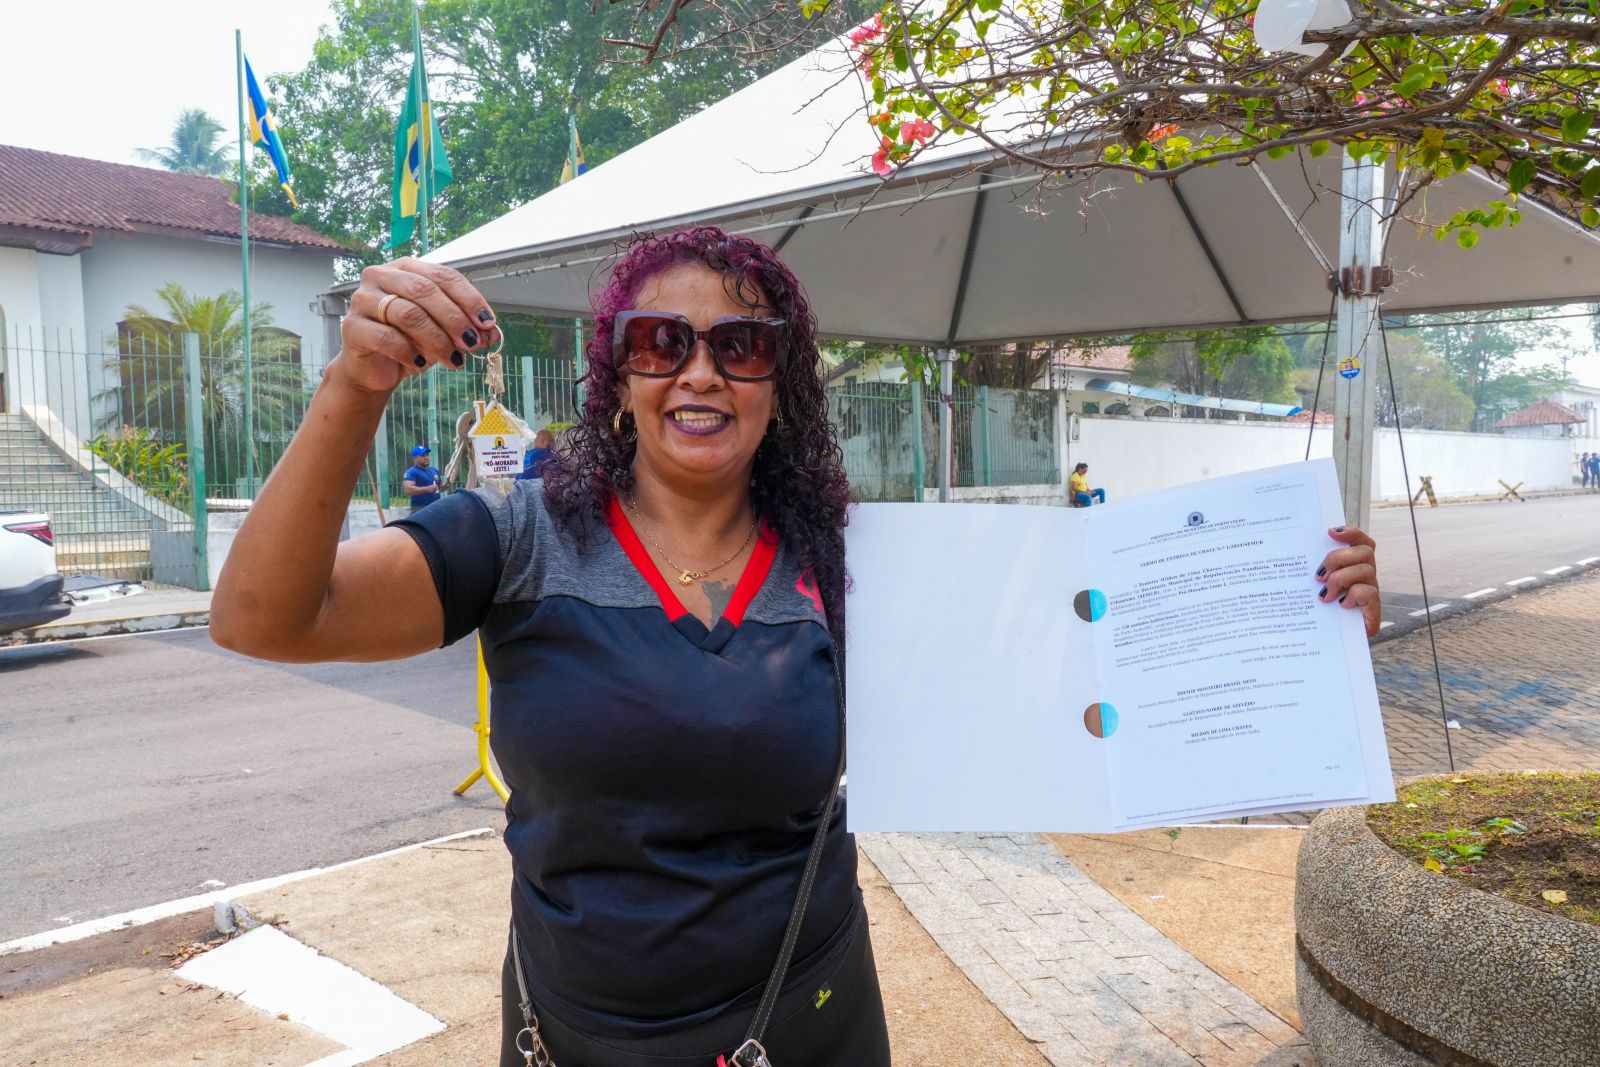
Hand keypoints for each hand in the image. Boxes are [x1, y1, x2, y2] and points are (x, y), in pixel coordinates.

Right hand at [326, 257, 499, 394]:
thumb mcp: (443, 332)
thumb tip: (492, 332)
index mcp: (406, 268)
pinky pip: (387, 338)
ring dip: (437, 339)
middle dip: (455, 319)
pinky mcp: (353, 327)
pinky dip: (410, 353)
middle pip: (425, 290)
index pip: (443, 275)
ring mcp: (363, 300)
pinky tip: (421, 365)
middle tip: (472, 343)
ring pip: (408, 314)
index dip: (469, 299)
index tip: (487, 323)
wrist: (375, 369)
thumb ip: (466, 327)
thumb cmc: (409, 341)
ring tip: (453, 359)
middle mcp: (381, 276)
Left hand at [1317, 526, 1379, 637]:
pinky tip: (1341, 605)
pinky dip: (1353, 596)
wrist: (1329, 643)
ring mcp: (1372, 591)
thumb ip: (1314, 571)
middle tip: (1318, 575)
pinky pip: (1369, 592)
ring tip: (1324, 595)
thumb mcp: (1313, 588)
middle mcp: (1366, 575)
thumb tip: (1294, 554)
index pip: (1361, 541)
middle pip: (1364, 552)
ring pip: (1365, 570)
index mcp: (1354, 565)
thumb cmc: (1319, 611)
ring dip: (1340, 579)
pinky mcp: (1373, 610)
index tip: (1329, 532)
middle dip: (1338, 558)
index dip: (1350, 532)